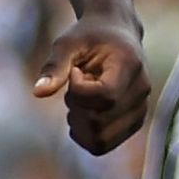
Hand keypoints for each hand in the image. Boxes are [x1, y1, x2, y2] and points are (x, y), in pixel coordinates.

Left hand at [31, 11, 148, 156]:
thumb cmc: (88, 36)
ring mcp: (140, 110)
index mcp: (130, 65)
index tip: (75, 72)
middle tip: (73, 85)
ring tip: (80, 99)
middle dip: (75, 107)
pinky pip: (103, 144)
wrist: (116, 33)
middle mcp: (141, 91)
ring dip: (80, 124)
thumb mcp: (67, 43)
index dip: (79, 91)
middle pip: (100, 122)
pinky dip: (85, 133)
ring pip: (101, 140)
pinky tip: (83, 110)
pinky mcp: (134, 123)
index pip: (105, 96)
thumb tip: (38, 92)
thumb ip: (54, 66)